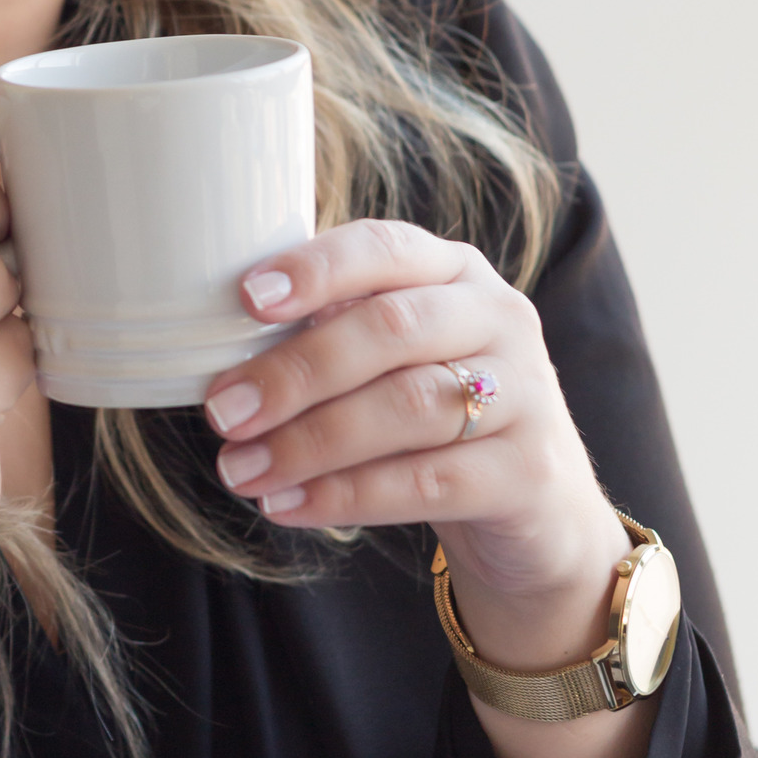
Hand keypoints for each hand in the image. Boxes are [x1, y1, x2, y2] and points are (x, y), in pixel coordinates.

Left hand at [203, 222, 649, 757]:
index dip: (316, 269)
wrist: (539, 510)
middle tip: (223, 411)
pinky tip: (289, 506)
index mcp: (455, 271)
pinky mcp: (527, 471)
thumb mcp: (397, 360)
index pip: (385, 248)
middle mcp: (499, 318)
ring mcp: (525, 393)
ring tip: (240, 470)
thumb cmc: (436, 418)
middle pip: (392, 329)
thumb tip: (218, 355)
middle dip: (296, 370)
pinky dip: (347, 495)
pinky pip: (426, 480)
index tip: (246, 297)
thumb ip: (332, 337)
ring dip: (310, 441)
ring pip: (408, 406)